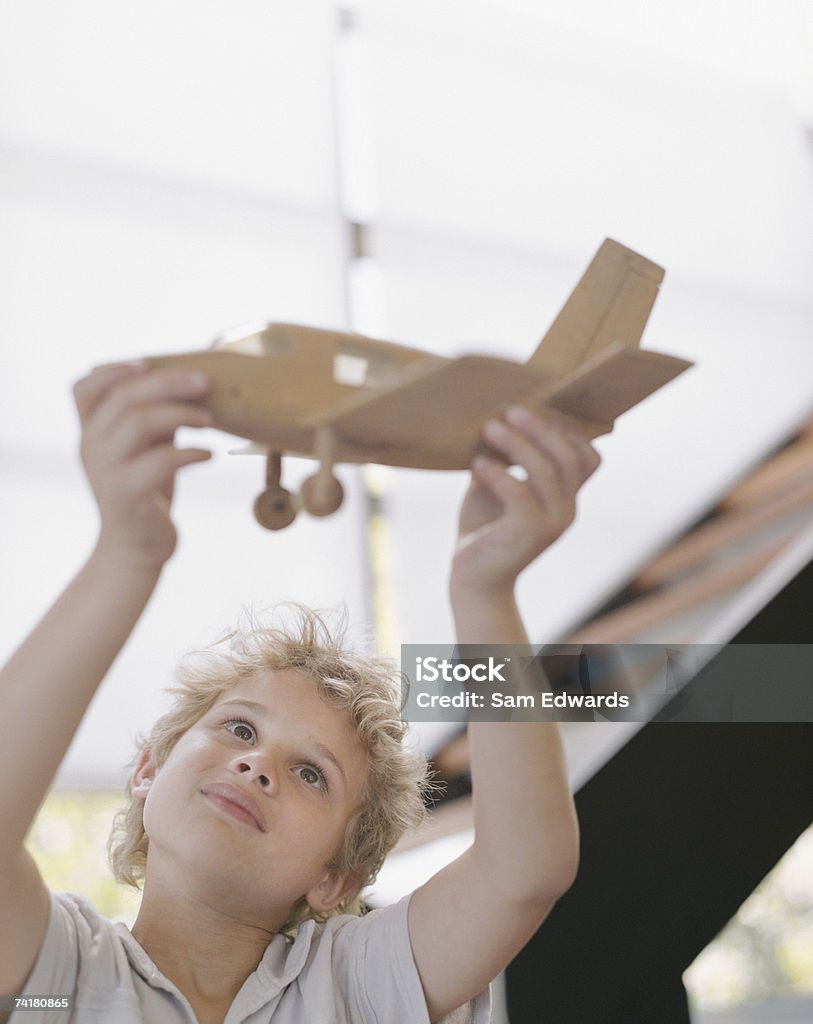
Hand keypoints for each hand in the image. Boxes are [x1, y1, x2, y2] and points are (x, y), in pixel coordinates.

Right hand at [73, 362, 212, 566]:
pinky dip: (190, 452)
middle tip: (205, 383)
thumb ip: (153, 415)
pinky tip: (209, 454)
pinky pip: (160, 461)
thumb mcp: (146, 448)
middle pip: (125, 397)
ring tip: (209, 421)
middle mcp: (90, 447)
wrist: (136, 548)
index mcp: (90, 432)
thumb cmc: (147, 491)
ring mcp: (105, 470)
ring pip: (140, 423)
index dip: (113, 370)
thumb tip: (190, 377)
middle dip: (169, 383)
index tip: (148, 363)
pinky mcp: (126, 494)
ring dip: (182, 414)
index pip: (84, 389)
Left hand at [451, 405, 599, 594]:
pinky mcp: (528, 535)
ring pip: (548, 472)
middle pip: (570, 458)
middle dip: (542, 428)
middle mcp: (567, 510)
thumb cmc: (484, 528)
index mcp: (566, 497)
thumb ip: (503, 457)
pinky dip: (500, 474)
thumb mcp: (495, 485)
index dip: (568, 430)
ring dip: (519, 444)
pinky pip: (520, 495)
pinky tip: (477, 464)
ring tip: (490, 428)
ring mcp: (552, 524)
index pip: (589, 458)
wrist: (473, 577)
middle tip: (511, 410)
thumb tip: (495, 418)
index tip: (535, 409)